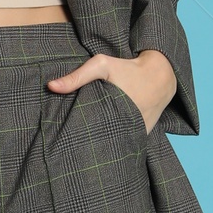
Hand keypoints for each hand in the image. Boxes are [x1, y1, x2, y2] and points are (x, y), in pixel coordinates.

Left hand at [46, 48, 176, 132]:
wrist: (162, 74)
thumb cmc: (128, 68)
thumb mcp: (102, 65)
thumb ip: (77, 76)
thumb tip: (51, 86)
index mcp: (114, 112)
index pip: (89, 134)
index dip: (77, 138)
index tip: (66, 139)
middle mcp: (128, 127)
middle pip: (102, 142)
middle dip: (88, 144)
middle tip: (73, 145)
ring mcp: (138, 133)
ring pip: (116, 143)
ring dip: (104, 143)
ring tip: (87, 147)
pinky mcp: (145, 134)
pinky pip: (129, 141)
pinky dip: (119, 140)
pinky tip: (107, 141)